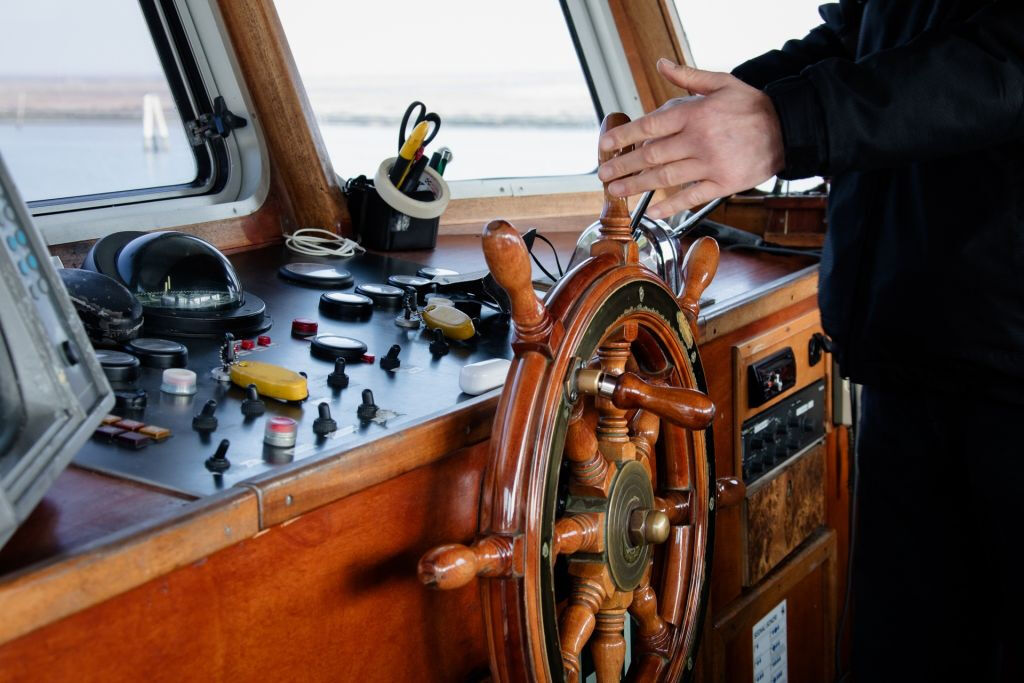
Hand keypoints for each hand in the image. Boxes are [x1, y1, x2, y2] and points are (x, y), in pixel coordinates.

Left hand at [598, 59, 784, 218]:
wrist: (790, 129)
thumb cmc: (753, 106)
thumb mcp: (721, 83)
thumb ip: (687, 78)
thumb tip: (661, 64)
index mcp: (695, 114)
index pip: (649, 127)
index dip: (624, 137)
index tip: (606, 145)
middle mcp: (699, 140)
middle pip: (651, 155)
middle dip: (623, 166)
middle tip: (603, 173)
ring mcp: (710, 164)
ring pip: (665, 178)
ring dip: (637, 185)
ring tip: (616, 191)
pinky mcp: (723, 183)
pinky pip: (691, 197)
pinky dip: (670, 206)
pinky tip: (652, 210)